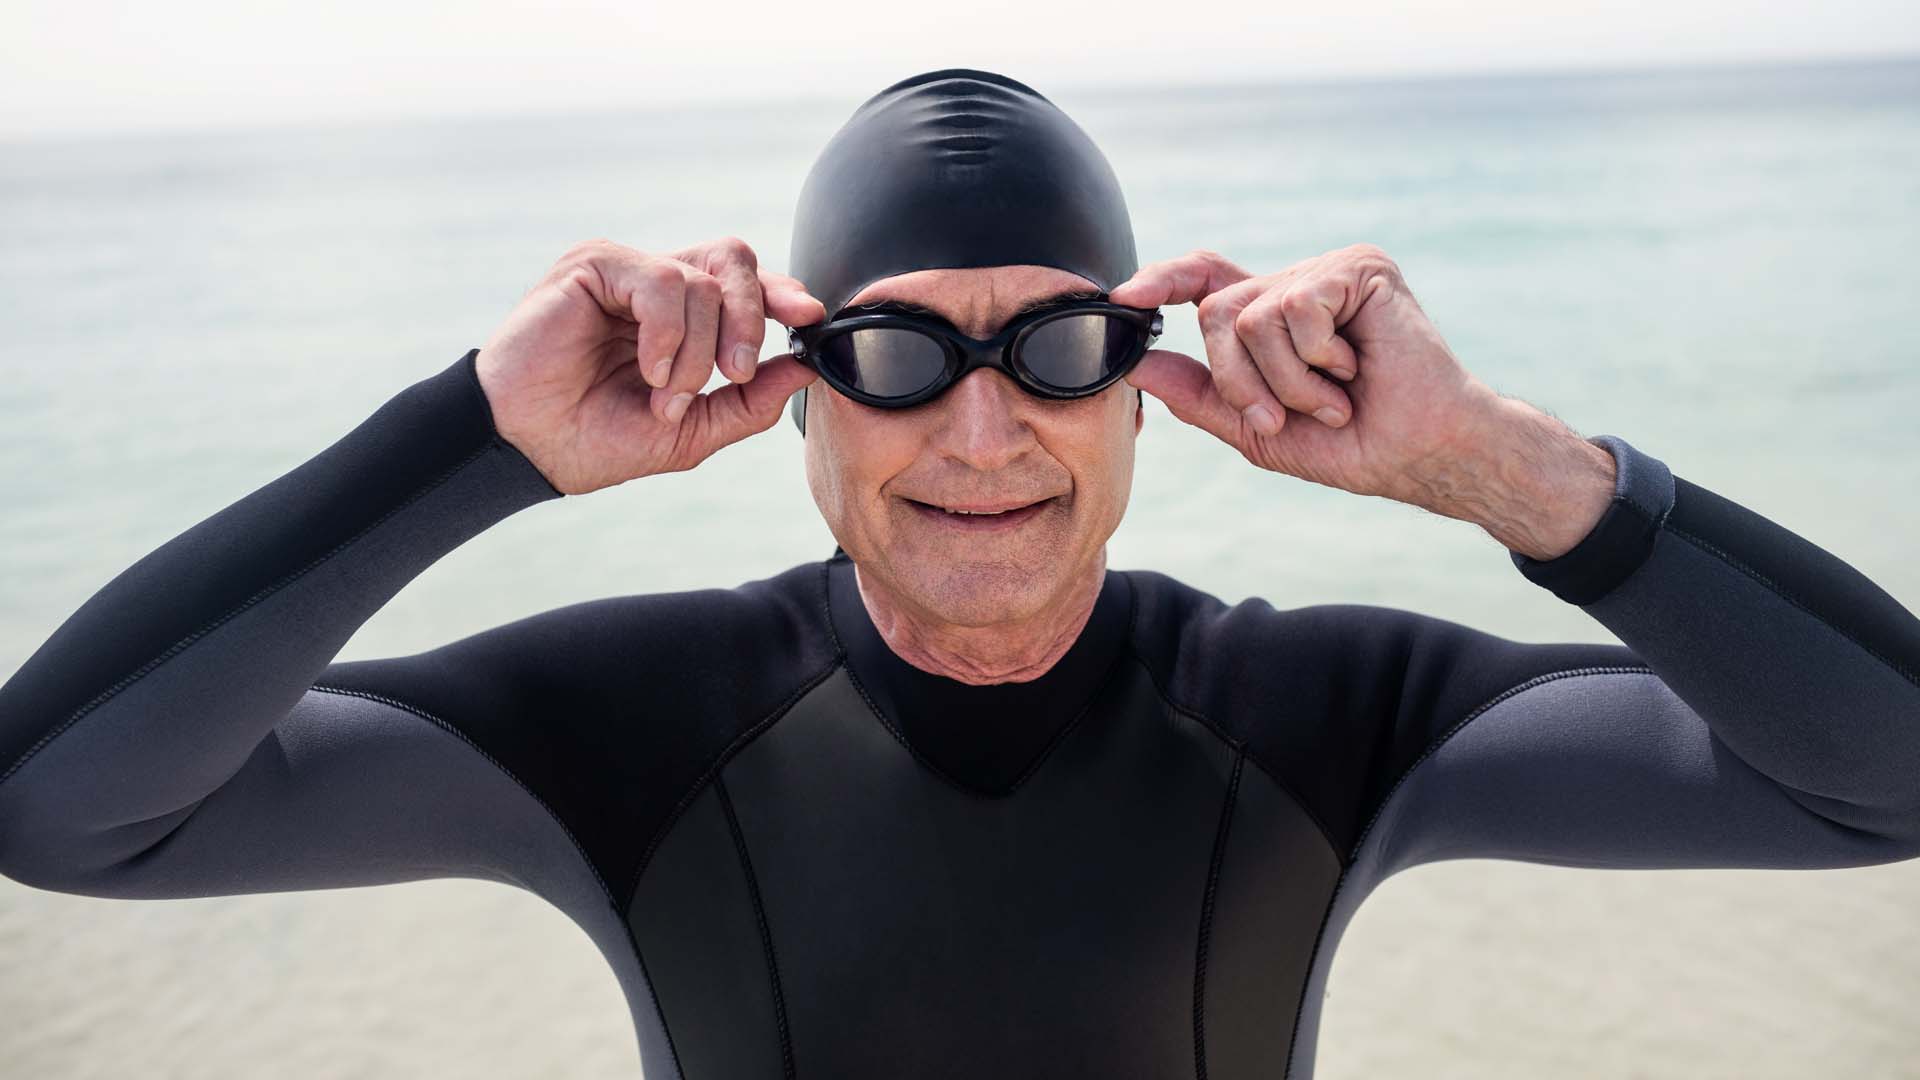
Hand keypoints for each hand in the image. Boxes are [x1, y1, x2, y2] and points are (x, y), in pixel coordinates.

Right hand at [474, 237, 823, 494]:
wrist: (529, 448)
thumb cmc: (596, 440)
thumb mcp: (692, 432)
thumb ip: (749, 401)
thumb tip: (806, 368)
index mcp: (680, 317)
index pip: (743, 283)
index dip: (780, 295)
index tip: (809, 319)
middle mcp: (655, 285)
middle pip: (734, 259)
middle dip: (751, 317)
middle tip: (736, 372)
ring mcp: (625, 270)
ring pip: (702, 281)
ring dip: (697, 350)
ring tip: (665, 393)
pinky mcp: (594, 264)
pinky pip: (664, 280)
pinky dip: (668, 334)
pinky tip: (648, 370)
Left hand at [1108, 243, 1503, 506]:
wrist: (1420, 454)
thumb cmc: (1352, 444)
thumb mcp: (1256, 427)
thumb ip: (1199, 393)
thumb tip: (1136, 362)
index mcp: (1275, 315)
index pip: (1204, 278)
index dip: (1161, 280)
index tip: (1120, 298)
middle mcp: (1298, 283)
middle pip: (1216, 309)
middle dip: (1238, 378)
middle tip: (1282, 416)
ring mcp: (1328, 271)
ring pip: (1250, 315)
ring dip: (1284, 380)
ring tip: (1333, 397)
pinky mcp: (1358, 268)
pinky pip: (1294, 310)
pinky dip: (1315, 359)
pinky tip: (1353, 371)